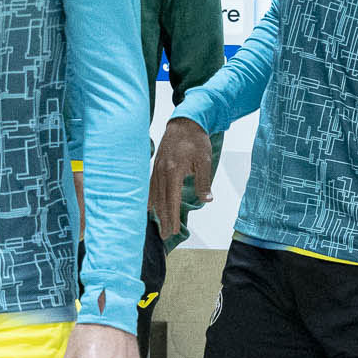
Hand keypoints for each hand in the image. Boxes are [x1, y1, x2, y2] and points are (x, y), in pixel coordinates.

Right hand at [149, 118, 212, 241]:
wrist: (184, 122)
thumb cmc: (196, 140)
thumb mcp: (204, 160)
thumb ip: (204, 181)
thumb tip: (207, 200)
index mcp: (173, 171)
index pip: (172, 200)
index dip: (172, 216)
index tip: (173, 230)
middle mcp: (161, 172)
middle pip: (161, 201)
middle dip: (164, 219)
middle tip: (165, 235)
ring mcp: (156, 168)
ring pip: (155, 194)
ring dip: (157, 211)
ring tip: (159, 225)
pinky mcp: (156, 165)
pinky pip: (151, 186)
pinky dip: (150, 198)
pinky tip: (150, 207)